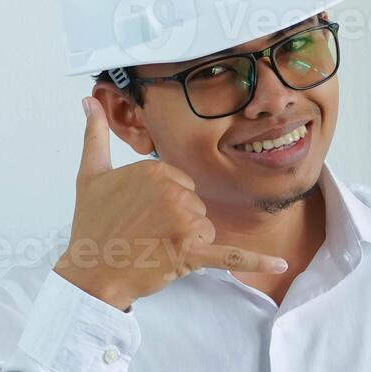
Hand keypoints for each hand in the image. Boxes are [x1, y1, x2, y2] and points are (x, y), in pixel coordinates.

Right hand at [53, 97, 287, 310]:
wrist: (90, 271)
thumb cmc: (91, 225)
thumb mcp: (91, 174)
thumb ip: (96, 134)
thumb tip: (90, 100)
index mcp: (156, 170)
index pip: (183, 184)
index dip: (166, 203)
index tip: (140, 214)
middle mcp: (173, 192)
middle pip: (197, 206)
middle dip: (177, 223)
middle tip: (144, 233)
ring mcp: (183, 223)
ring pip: (206, 230)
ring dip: (186, 244)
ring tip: (154, 248)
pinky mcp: (190, 253)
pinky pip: (230, 256)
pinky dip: (256, 261)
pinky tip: (280, 265)